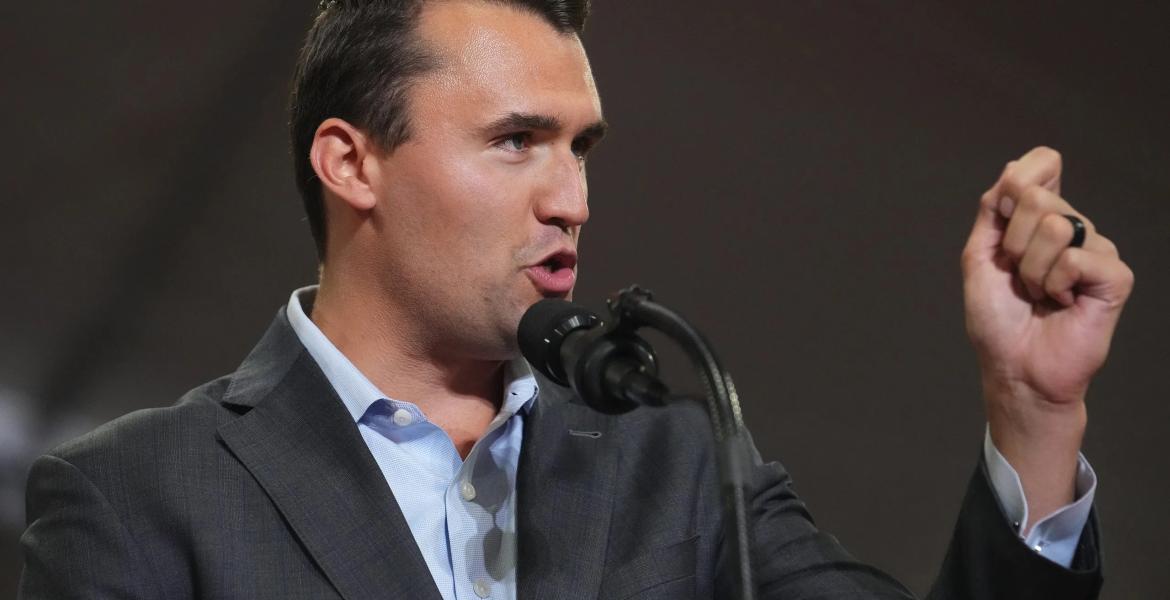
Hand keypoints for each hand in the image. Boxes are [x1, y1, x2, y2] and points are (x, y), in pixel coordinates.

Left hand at [961, 147, 1132, 527]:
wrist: (1014, 367)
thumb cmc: (998, 319)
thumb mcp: (980, 257)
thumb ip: (994, 211)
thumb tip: (1014, 167)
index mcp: (1039, 218)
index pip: (1042, 162)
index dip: (1018, 180)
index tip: (1004, 217)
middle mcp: (1073, 227)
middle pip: (1038, 197)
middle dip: (1012, 242)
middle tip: (1018, 277)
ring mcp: (1096, 250)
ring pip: (1057, 227)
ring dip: (1031, 269)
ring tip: (1037, 294)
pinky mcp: (1114, 276)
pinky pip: (1075, 258)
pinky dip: (1054, 285)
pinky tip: (1060, 303)